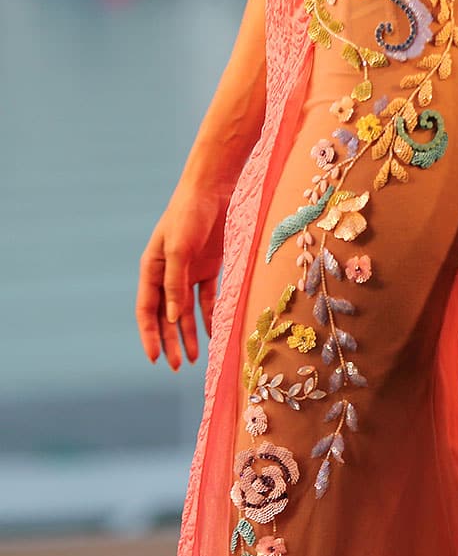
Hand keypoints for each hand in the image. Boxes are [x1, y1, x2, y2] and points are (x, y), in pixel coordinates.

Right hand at [136, 181, 230, 369]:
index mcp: (151, 269)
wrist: (213, 188)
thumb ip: (175, 284)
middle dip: (170, 341)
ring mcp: (188, 271)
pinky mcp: (209, 267)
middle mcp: (167, 273)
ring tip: (193, 358)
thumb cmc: (189, 215)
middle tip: (175, 367)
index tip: (154, 358)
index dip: (149, 335)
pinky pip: (207, 299)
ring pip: (186, 311)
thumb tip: (172, 319)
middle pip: (166, 315)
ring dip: (189, 334)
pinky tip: (213, 334)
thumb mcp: (179, 250)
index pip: (147, 310)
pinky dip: (209, 316)